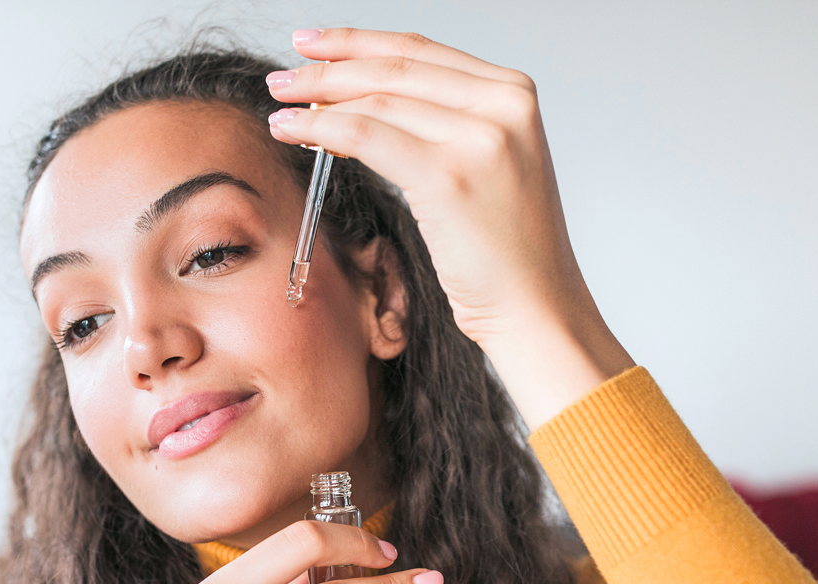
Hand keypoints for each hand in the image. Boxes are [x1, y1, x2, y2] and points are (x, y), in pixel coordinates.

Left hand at [266, 30, 626, 363]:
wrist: (537, 308)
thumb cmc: (508, 252)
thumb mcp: (486, 166)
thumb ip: (444, 125)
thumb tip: (363, 101)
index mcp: (513, 95)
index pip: (421, 51)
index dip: (358, 42)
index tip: (315, 44)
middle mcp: (503, 106)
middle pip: (395, 69)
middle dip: (328, 68)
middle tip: (283, 77)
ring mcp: (480, 139)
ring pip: (376, 100)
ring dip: (317, 99)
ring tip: (280, 106)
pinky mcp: (449, 178)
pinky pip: (367, 138)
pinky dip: (322, 130)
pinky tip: (292, 131)